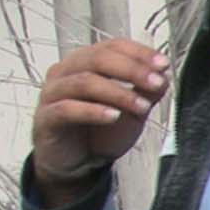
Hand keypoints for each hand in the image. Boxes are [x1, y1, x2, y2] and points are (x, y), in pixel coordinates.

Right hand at [31, 38, 168, 199]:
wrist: (78, 163)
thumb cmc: (102, 131)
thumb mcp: (132, 111)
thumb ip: (146, 91)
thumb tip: (163, 73)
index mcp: (86, 63)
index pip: (112, 46)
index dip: (138, 52)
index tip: (163, 64)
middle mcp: (66, 72)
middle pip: (97, 59)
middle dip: (131, 70)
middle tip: (156, 83)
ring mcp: (53, 93)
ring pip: (83, 82)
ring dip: (118, 93)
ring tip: (142, 106)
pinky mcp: (46, 117)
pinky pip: (67, 109)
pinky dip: (93, 111)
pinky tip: (113, 116)